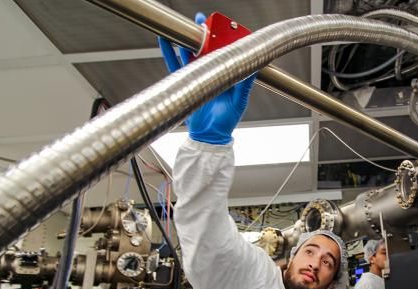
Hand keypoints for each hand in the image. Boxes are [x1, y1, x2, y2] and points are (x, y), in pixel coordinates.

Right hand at [158, 13, 256, 144]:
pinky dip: (169, 53)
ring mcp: (198, 77)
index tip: (222, 27)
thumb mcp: (238, 102)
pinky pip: (175, 66)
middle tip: (201, 20)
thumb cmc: (226, 123)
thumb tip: (253, 68)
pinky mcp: (184, 83)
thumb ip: (244, 85)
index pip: (225, 52)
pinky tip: (164, 41)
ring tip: (185, 27)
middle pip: (207, 49)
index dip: (223, 38)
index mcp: (227, 75)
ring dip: (187, 40)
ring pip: (191, 54)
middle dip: (204, 34)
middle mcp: (212, 74)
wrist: (209, 138)